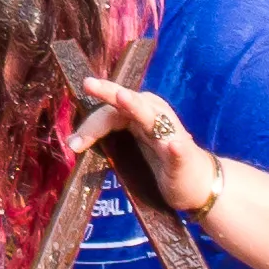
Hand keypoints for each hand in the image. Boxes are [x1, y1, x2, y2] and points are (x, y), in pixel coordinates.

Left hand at [70, 74, 224, 216]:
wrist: (198, 184)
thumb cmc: (160, 162)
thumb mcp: (130, 148)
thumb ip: (107, 139)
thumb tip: (70, 141)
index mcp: (140, 114)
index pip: (110, 112)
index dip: (90, 125)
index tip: (72, 144)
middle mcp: (156, 117)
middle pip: (129, 102)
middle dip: (108, 93)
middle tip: (88, 84)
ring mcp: (172, 136)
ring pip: (153, 118)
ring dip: (137, 107)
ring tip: (122, 98)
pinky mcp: (185, 157)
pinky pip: (180, 151)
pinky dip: (177, 147)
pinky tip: (173, 145)